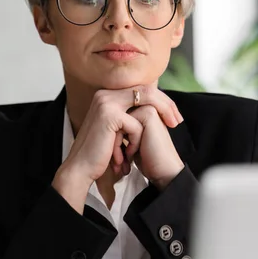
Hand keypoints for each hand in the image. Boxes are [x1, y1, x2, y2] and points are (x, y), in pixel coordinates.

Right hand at [52, 87, 182, 212]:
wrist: (81, 169)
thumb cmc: (101, 152)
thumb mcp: (120, 130)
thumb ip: (133, 115)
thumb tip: (157, 106)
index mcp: (109, 95)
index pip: (143, 89)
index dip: (162, 101)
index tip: (174, 117)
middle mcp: (105, 94)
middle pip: (148, 90)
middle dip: (166, 106)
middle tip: (176, 122)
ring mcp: (106, 102)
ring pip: (146, 104)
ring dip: (149, 128)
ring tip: (140, 149)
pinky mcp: (108, 114)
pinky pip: (136, 125)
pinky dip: (134, 143)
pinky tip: (124, 157)